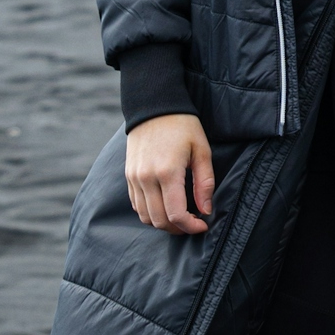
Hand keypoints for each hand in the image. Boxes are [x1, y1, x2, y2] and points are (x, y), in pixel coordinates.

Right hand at [126, 112, 214, 233]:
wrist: (154, 105)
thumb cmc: (183, 126)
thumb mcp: (201, 150)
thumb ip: (204, 182)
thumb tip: (206, 210)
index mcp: (167, 172)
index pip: (176, 215)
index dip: (191, 227)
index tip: (203, 225)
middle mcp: (146, 178)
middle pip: (159, 220)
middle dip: (178, 229)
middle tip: (193, 224)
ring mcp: (134, 177)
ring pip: (145, 216)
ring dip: (163, 223)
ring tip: (180, 217)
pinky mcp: (128, 175)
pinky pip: (136, 204)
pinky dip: (150, 212)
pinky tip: (165, 206)